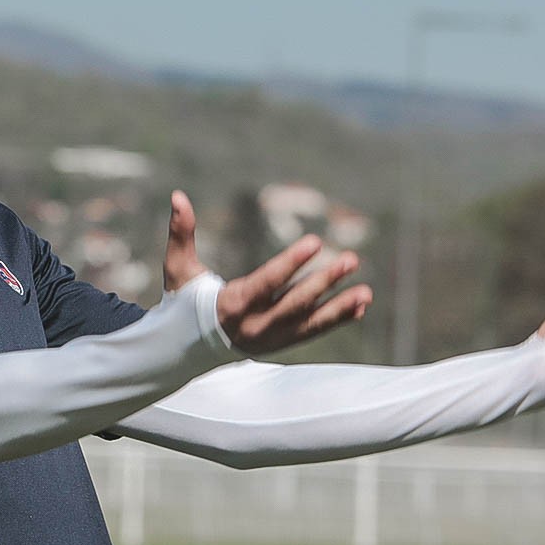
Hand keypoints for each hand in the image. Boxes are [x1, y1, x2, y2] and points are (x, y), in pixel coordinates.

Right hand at [163, 189, 371, 355]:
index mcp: (230, 305)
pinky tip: (359, 306)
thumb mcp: (178, 269)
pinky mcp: (280, 344)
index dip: (290, 263)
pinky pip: (312, 333)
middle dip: (324, 282)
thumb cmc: (183, 301)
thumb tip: (177, 195)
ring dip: (339, 308)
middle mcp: (253, 326)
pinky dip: (336, 320)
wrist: (186, 348)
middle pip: (294, 304)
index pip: (266, 283)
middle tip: (351, 259)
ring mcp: (270, 339)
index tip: (315, 242)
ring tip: (366, 292)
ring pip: (309, 324)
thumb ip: (180, 234)